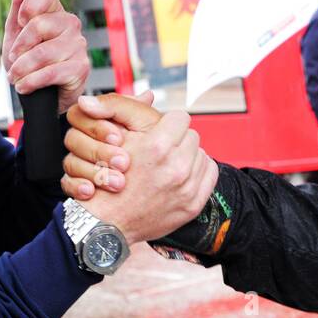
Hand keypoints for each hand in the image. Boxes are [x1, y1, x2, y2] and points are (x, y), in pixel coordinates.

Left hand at [2, 0, 90, 114]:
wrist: (42, 96)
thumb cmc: (29, 62)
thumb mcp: (16, 33)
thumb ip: (18, 5)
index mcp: (55, 11)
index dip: (29, 6)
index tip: (20, 22)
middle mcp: (70, 24)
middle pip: (39, 24)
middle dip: (19, 47)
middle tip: (13, 60)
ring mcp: (78, 45)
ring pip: (42, 52)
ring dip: (21, 69)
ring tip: (16, 77)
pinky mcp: (81, 68)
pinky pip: (50, 72)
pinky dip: (30, 82)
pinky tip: (24, 86)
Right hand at [59, 90, 154, 199]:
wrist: (157, 196)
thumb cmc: (156, 155)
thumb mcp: (147, 124)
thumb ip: (125, 105)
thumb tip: (118, 97)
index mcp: (103, 121)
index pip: (80, 114)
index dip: (97, 126)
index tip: (118, 138)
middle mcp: (90, 141)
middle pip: (73, 138)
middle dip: (99, 151)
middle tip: (123, 162)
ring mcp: (82, 164)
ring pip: (69, 161)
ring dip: (94, 172)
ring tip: (118, 183)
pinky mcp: (78, 184)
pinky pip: (66, 184)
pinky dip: (79, 187)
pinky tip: (92, 190)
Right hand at [62, 94, 217, 244]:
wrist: (107, 224)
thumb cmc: (107, 181)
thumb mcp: (115, 141)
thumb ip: (130, 112)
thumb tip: (147, 93)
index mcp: (157, 147)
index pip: (180, 117)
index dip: (167, 123)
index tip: (159, 131)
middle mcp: (176, 168)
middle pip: (192, 135)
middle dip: (178, 139)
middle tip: (163, 149)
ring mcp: (186, 189)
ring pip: (201, 154)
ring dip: (187, 156)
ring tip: (169, 163)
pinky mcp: (192, 205)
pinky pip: (209, 174)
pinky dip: (198, 172)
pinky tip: (181, 175)